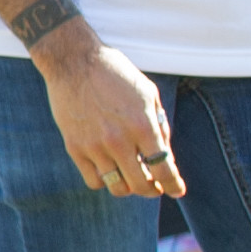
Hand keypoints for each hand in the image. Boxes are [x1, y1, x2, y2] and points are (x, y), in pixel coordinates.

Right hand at [31, 24, 180, 197]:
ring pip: (118, 187)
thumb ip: (159, 126)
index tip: (177, 190)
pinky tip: (110, 169)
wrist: (73, 62)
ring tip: (131, 177)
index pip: (163, 169)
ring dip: (129, 186)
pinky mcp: (75, 148)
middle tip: (154, 185)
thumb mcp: (148, 93)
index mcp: (142, 125)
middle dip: (153, 189)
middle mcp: (119, 140)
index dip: (173, 185)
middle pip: (141, 185)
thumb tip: (164, 155)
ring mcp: (95, 146)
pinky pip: (94, 181)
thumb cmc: (115, 74)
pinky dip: (106, 181)